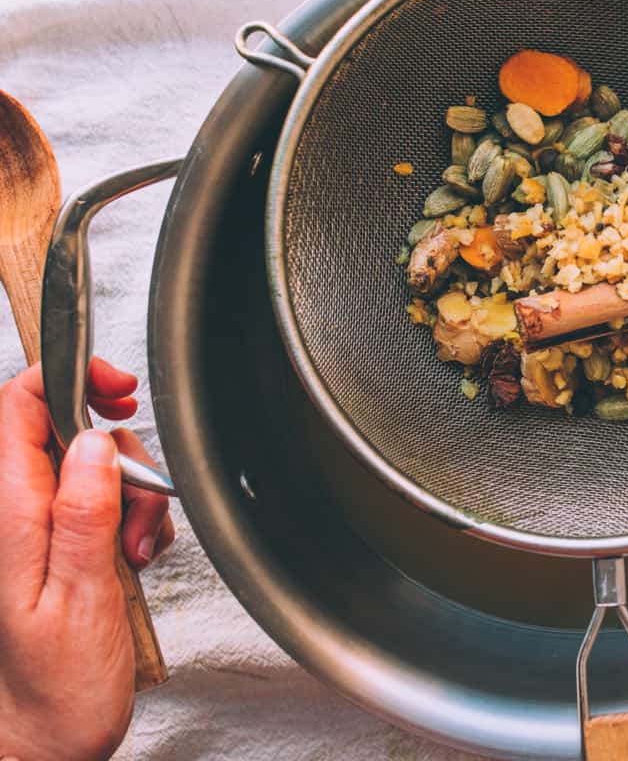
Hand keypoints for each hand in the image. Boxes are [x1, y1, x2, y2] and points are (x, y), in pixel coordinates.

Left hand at [0, 360, 174, 760]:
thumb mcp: (79, 598)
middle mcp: (17, 514)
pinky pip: (104, 499)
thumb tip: (93, 442)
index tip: (115, 386)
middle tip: (139, 499)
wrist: (46, 738)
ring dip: (131, 494)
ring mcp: (39, 529)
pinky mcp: (62, 543)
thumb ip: (83, 513)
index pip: (18, 407)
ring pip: (94, 464)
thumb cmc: (55, 687)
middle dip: (121, 454)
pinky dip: (132, 517)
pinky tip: (131, 552)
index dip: (66, 377)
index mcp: (10, 516)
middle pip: (69, 430)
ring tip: (133, 547)